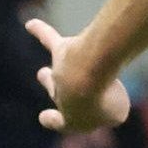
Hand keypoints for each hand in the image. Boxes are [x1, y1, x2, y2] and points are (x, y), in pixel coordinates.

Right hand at [29, 17, 132, 133]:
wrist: (86, 76)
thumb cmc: (101, 98)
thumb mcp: (117, 111)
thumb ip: (114, 109)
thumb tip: (110, 94)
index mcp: (71, 119)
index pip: (61, 123)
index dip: (53, 120)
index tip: (44, 117)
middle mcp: (62, 96)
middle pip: (56, 93)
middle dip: (53, 91)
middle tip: (45, 82)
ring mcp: (60, 74)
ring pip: (52, 76)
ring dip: (48, 77)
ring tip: (44, 73)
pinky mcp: (62, 51)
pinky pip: (49, 39)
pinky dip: (41, 31)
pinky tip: (30, 25)